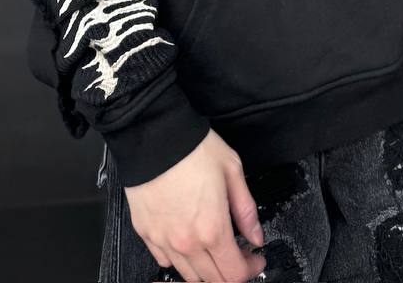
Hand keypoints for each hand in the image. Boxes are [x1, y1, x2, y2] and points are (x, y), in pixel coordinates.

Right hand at [124, 128, 266, 281]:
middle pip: (213, 280)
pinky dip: (180, 260)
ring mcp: (163, 240)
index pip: (235, 273)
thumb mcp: (232, 170)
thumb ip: (246, 209)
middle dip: (231, 272)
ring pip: (189, 276)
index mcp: (212, 229)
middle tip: (239, 254)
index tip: (255, 258)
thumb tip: (256, 234)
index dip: (250, 270)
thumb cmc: (191, 148)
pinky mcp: (146, 233)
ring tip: (214, 250)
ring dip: (206, 270)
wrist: (154, 135)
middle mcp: (187, 242)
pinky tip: (188, 243)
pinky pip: (164, 261)